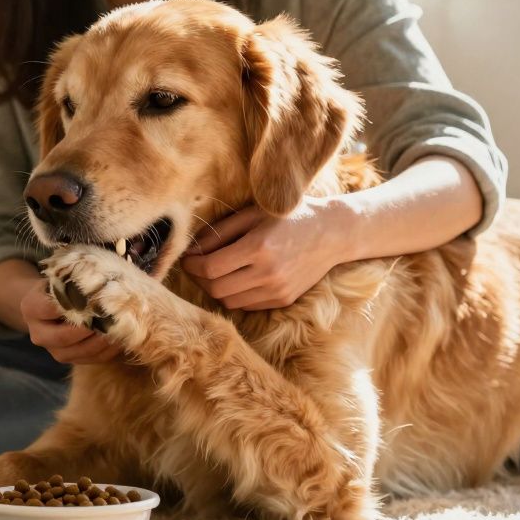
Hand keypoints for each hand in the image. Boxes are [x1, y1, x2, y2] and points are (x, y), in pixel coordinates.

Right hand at [20, 279, 122, 363]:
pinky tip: (122, 337)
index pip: (52, 308)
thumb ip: (74, 281)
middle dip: (90, 327)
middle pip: (64, 336)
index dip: (75, 305)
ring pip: (81, 352)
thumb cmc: (61, 286)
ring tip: (121, 328)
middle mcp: (38, 334)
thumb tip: (100, 284)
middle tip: (112, 317)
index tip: (95, 298)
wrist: (52, 305)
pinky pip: (93, 359)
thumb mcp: (61, 277)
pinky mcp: (71, 360)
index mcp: (31, 308)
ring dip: (103, 340)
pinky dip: (109, 350)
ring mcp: (54, 351)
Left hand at [180, 199, 351, 309]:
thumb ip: (220, 232)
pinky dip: (234, 295)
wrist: (332, 233)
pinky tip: (236, 279)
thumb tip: (192, 251)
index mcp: (258, 247)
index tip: (187, 258)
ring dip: (215, 289)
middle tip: (196, 266)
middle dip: (199, 278)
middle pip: (216, 288)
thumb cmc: (288, 217)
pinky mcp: (283, 300)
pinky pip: (246, 305)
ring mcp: (277, 290)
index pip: (211, 268)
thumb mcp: (252, 214)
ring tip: (215, 272)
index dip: (192, 265)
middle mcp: (268, 273)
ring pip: (229, 301)